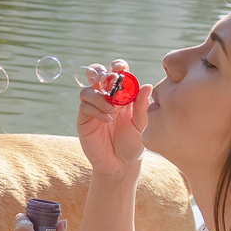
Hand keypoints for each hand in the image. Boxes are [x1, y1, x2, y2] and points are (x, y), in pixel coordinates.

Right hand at [76, 60, 149, 176]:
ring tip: (111, 110)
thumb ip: (142, 106)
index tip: (121, 69)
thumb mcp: (142, 124)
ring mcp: (93, 108)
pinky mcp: (84, 120)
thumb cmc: (134, 143)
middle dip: (101, 74)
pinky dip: (95, 110)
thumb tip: (146, 85)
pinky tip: (106, 120)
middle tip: (110, 82)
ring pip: (88, 90)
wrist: (120, 164)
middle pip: (97, 75)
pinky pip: (84, 106)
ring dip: (99, 96)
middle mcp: (106, 98)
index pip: (117, 73)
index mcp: (122, 95)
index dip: (118, 67)